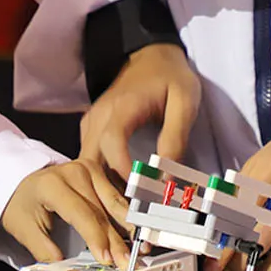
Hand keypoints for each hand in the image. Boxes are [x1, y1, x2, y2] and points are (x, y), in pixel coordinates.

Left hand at [4, 161, 131, 265]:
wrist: (22, 183)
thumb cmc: (23, 205)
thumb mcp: (24, 229)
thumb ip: (44, 250)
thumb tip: (66, 270)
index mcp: (53, 185)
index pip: (81, 214)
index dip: (96, 238)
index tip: (107, 260)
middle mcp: (74, 172)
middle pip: (102, 209)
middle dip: (117, 240)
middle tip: (127, 263)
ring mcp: (89, 169)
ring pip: (114, 202)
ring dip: (128, 227)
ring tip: (139, 249)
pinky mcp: (99, 172)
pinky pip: (116, 196)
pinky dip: (126, 216)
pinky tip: (135, 234)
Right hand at [79, 44, 201, 219]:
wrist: (150, 54)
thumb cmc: (170, 77)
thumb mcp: (184, 102)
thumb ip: (175, 139)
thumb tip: (168, 177)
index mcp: (122, 108)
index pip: (113, 145)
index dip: (125, 173)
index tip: (142, 195)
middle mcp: (99, 117)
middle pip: (91, 162)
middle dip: (108, 192)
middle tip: (131, 216)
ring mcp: (92, 123)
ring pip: (86, 166)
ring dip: (102, 189)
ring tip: (124, 212)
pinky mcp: (92, 130)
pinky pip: (89, 160)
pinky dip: (100, 179)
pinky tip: (117, 195)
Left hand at [215, 107, 270, 270]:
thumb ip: (249, 182)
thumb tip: (229, 217)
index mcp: (269, 166)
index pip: (238, 215)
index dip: (226, 242)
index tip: (220, 258)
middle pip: (259, 238)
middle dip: (244, 260)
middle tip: (238, 268)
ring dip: (270, 268)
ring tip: (263, 269)